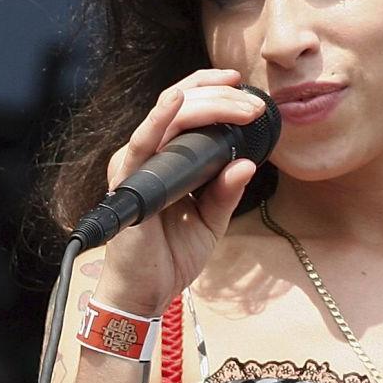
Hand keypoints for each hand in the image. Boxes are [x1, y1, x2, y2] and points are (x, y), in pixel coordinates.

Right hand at [93, 68, 266, 314]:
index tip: (247, 89)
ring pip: (169, 115)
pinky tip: (177, 102)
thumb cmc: (171, 256)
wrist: (146, 293)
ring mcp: (135, 164)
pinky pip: (142, 143)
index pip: (187, 111)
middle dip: (222, 97)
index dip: (214, 92)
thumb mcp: (211, 220)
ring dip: (208, 104)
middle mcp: (148, 154)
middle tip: (255, 105)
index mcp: (165, 159)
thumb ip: (226, 191)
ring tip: (240, 103)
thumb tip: (247, 163)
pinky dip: (160, 119)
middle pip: (182, 105)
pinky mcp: (128, 181)